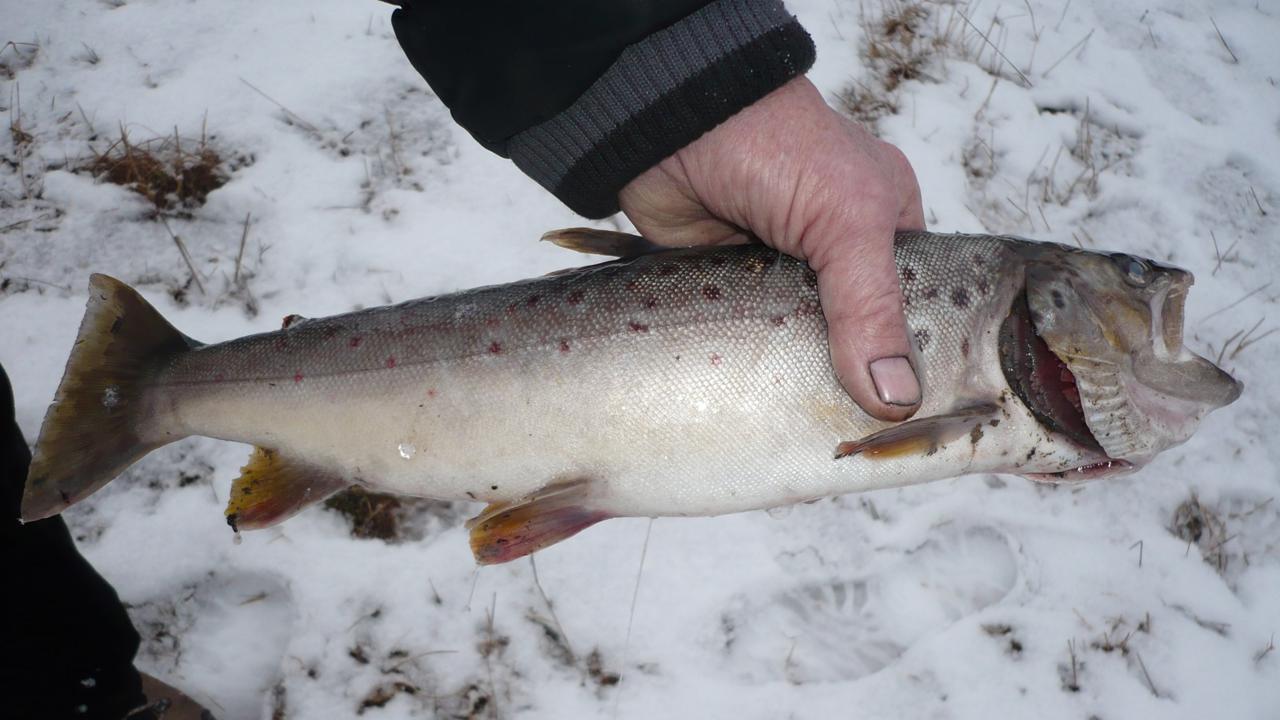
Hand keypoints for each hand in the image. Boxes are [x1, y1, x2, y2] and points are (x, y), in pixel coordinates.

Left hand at [618, 76, 926, 420]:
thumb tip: (898, 397)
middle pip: (857, 334)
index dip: (914, 358)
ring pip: (800, 344)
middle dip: (852, 377)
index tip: (912, 414)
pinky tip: (757, 402)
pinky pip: (747, 342)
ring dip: (795, 375)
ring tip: (806, 428)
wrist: (670, 128)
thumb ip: (872, 308)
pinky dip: (749, 366)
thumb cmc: (773, 143)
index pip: (915, 305)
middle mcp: (834, 251)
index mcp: (882, 224)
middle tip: (853, 432)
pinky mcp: (728, 289)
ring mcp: (779, 272)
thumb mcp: (847, 221)